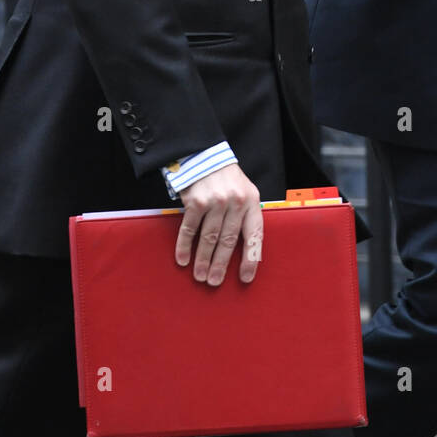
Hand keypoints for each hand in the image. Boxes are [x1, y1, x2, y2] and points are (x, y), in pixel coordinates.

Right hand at [174, 164, 262, 285]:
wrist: (205, 155)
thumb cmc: (227, 178)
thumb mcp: (245, 192)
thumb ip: (246, 215)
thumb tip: (247, 249)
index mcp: (251, 202)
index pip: (254, 235)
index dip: (250, 259)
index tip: (245, 278)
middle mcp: (235, 202)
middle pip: (228, 241)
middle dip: (221, 264)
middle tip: (215, 281)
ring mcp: (215, 201)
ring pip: (209, 238)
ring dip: (203, 259)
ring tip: (200, 275)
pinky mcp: (196, 201)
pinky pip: (190, 229)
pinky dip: (185, 246)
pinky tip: (183, 259)